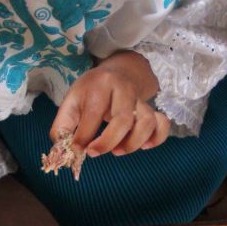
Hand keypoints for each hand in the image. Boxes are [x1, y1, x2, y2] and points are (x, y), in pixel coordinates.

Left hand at [51, 51, 170, 157]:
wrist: (118, 72)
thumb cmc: (92, 91)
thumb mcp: (72, 100)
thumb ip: (63, 124)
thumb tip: (63, 150)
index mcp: (100, 85)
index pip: (94, 113)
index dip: (84, 136)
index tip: (77, 149)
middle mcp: (123, 90)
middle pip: (123, 119)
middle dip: (108, 141)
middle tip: (94, 153)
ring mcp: (140, 100)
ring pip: (146, 122)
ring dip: (133, 142)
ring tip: (117, 151)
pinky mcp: (151, 110)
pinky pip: (162, 123)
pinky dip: (157, 137)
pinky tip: (145, 146)